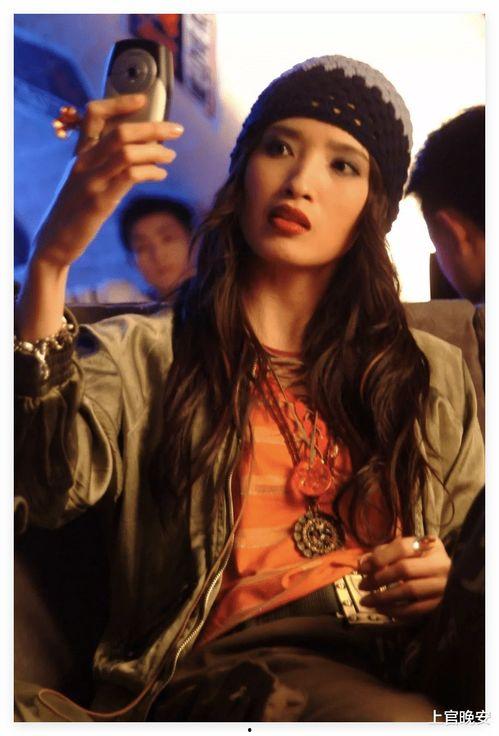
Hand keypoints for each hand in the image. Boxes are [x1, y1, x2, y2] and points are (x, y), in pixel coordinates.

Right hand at [34, 94, 183, 268]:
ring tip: (171, 155)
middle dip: (153, 127)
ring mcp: (91, 181)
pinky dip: (150, 172)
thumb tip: (139, 155)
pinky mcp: (100, 201)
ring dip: (155, 150)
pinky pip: (129, 176)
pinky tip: (161, 175)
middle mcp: (83, 162)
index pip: (94, 114)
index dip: (119, 103)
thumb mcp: (85, 183)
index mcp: (79, 154)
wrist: (55, 242)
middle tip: (176, 129)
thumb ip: (105, 166)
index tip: (143, 100)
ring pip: (127, 152)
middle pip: (120, 132)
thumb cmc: (74, 213)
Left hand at [357, 535, 450, 620]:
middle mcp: (440, 564)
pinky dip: (396, 611)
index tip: (362, 568)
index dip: (380, 557)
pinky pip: (416, 609)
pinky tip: (382, 610)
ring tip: (367, 601)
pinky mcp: (441, 603)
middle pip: (404, 569)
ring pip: (409, 590)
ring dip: (384, 597)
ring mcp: (443, 585)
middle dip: (379, 578)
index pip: (402, 547)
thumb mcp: (407, 550)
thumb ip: (384, 552)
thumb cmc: (422, 561)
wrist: (454, 580)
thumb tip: (362, 563)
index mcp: (431, 545)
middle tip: (362, 586)